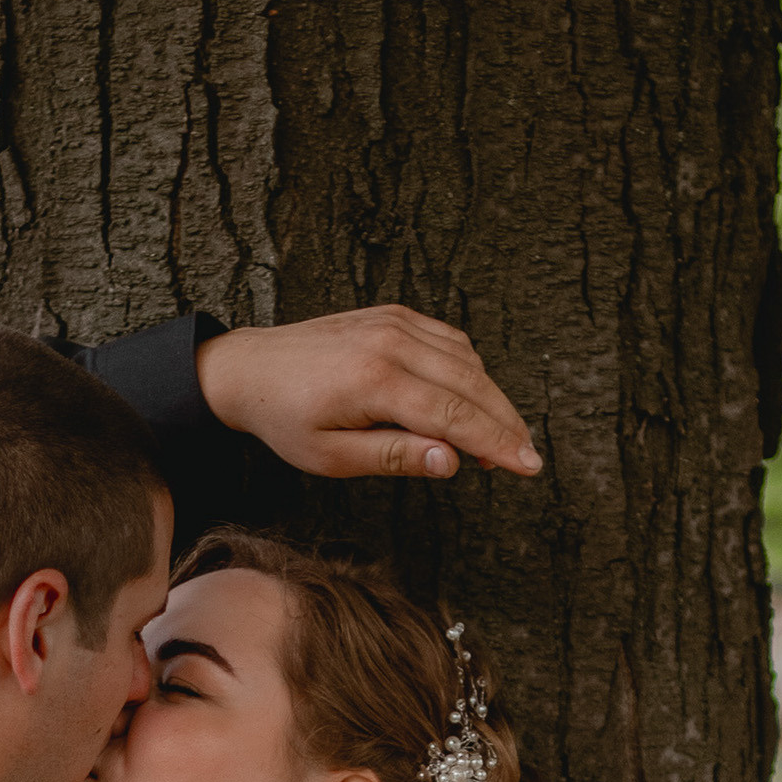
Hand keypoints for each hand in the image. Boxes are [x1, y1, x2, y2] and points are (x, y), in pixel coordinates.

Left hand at [196, 306, 541, 481]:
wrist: (253, 369)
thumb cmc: (286, 418)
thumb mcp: (333, 457)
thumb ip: (395, 456)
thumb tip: (451, 462)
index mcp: (375, 380)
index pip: (455, 416)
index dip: (497, 444)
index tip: (528, 467)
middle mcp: (391, 342)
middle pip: (472, 385)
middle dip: (505, 424)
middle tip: (526, 458)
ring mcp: (395, 322)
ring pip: (467, 360)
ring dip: (491, 399)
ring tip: (498, 441)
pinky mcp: (395, 315)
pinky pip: (450, 341)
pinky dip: (470, 371)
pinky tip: (472, 402)